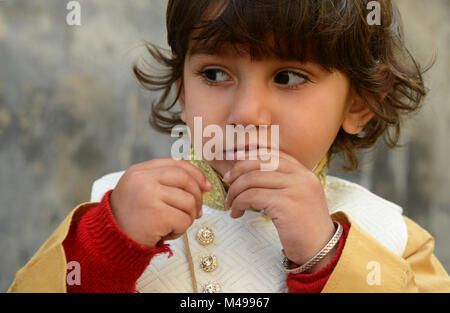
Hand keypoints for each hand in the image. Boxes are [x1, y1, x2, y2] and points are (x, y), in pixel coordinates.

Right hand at [110, 158, 211, 247]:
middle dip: (197, 197)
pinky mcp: (157, 215)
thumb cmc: (130, 218)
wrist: (111, 241)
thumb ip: (163, 180)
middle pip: (186, 180)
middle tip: (196, 212)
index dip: (195, 174)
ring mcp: (150, 196)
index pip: (176, 164)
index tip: (205, 186)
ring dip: (187, 217)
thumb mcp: (140, 190)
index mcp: (139, 171)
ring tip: (173, 225)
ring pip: (189, 202)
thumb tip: (198, 181)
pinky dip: (181, 230)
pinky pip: (184, 220)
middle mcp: (143, 179)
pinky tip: (167, 233)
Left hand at [223, 150, 335, 270]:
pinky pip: (252, 196)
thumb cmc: (303, 226)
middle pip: (260, 161)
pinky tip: (236, 213)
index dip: (250, 153)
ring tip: (231, 204)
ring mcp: (295, 189)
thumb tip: (247, 170)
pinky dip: (238, 203)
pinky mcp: (285, 204)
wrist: (321, 249)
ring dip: (235, 191)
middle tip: (227, 180)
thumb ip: (279, 182)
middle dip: (238, 169)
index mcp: (304, 172)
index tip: (233, 158)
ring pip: (253, 178)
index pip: (272, 153)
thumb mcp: (296, 197)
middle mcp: (301, 176)